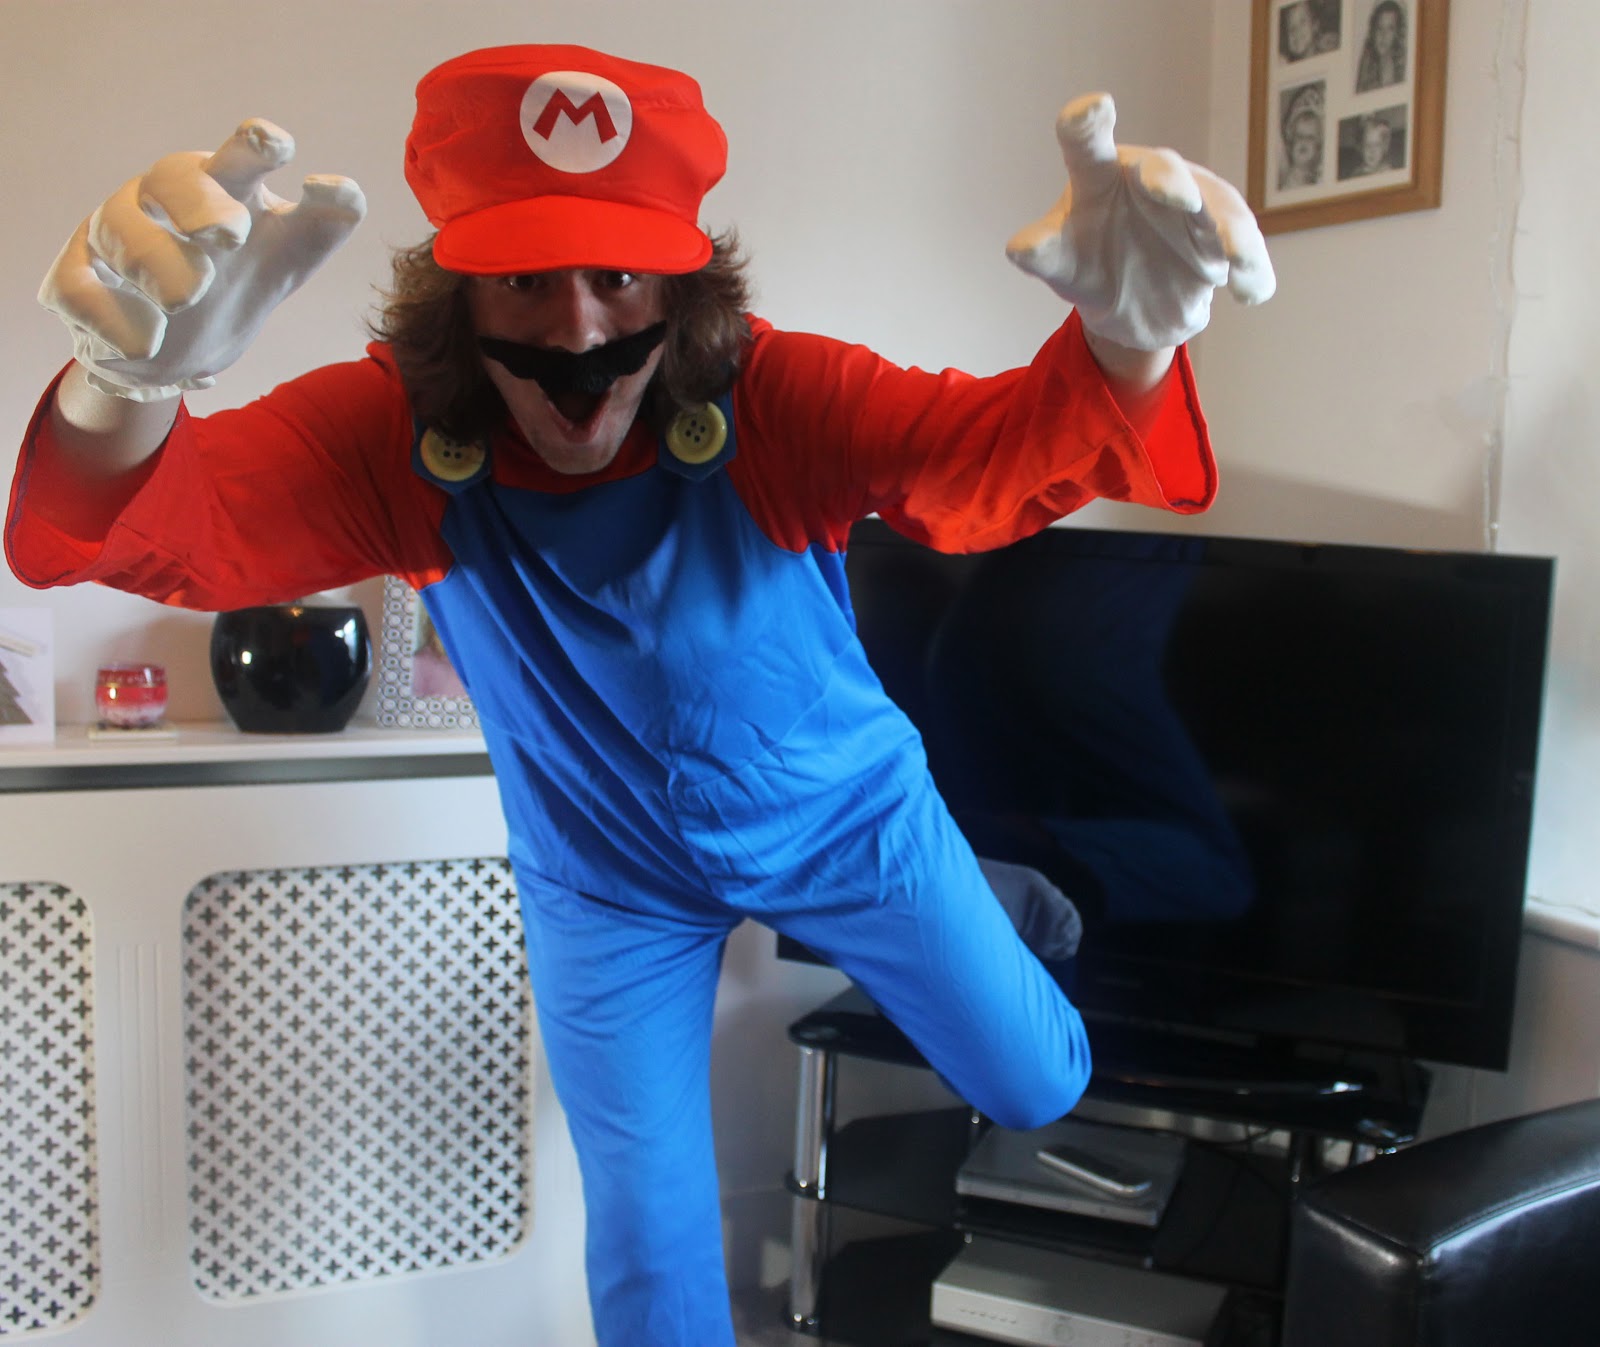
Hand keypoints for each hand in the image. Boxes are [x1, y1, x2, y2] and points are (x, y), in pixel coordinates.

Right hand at [38, 120, 365, 400]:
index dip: (252, 145)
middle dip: (201, 202)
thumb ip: (332, 218)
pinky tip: (146, 342)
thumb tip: (341, 189)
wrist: (186, 347)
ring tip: (189, 300)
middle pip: (171, 177)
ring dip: (158, 264)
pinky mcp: (75, 279)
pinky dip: (112, 317)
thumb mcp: (296, 252)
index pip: (236, 157)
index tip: (277, 144)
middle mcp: (161, 199)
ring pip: (121, 231)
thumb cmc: (244, 278)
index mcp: (221, 188)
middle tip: (232, 236)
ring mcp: (112, 234)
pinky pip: (78, 290)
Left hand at [1006, 93, 1274, 351]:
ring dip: (1229, 231)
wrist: (1128, 305)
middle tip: (1174, 194)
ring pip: (1218, 211)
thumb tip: (1019, 248)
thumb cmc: (1087, 263)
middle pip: (1164, 171)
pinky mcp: (1222, 243)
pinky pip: (1243, 255)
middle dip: (1171, 183)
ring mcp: (1194, 208)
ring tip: (1232, 257)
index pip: (1088, 145)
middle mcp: (1152, 178)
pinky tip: (1250, 293)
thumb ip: (1043, 251)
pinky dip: (1251, 271)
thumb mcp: (1061, 262)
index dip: (1088, 125)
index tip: (1093, 108)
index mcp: (1101, 175)